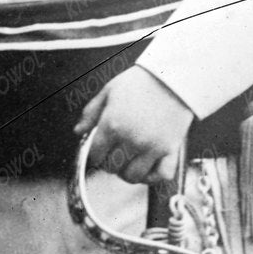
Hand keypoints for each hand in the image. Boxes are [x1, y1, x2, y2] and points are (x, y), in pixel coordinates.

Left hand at [76, 66, 192, 185]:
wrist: (174, 76)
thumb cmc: (140, 82)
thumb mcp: (109, 91)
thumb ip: (91, 113)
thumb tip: (78, 131)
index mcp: (112, 124)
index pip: (95, 155)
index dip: (95, 154)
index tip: (101, 149)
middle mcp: (131, 139)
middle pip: (112, 168)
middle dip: (110, 162)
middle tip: (115, 153)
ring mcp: (152, 147)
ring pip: (133, 176)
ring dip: (128, 172)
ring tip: (130, 161)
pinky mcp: (171, 150)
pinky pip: (161, 176)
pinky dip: (153, 177)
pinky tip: (149, 168)